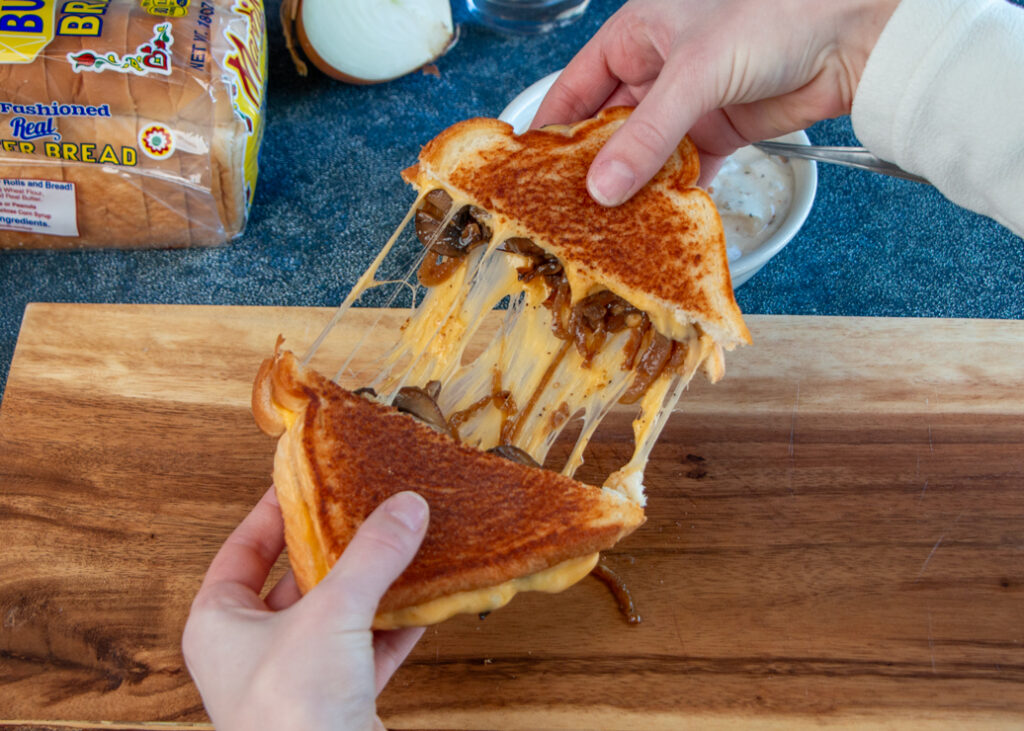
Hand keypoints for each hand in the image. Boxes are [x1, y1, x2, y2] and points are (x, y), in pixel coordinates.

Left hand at [182, 487, 429, 730]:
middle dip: (336, 548)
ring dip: (372, 584)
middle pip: (296, 580)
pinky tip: (425, 600)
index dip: (272, 512)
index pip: (242, 550)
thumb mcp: (330, 616)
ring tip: (403, 545)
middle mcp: (250, 651)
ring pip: (336, 616)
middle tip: (366, 509)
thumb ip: (371, 557)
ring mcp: (294, 679)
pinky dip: (395, 626)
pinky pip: (367, 651)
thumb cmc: (290, 715)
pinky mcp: (334, 705)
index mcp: (218, 624)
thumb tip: (406, 507)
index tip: (305, 481)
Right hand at [533, 0, 899, 202]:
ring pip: (643, 155)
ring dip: (630, 188)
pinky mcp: (720, 133)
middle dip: (589, 168)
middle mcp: (657, 71)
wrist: (855, 33)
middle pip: (607, 128)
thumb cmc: (774, 14)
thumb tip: (603, 186)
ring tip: (604, 226)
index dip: (549, 127)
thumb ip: (647, 134)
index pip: (576, 88)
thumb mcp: (695, 72)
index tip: (525, 169)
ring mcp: (688, 105)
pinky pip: (682, 170)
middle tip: (564, 210)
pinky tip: (654, 219)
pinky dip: (671, 194)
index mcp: (636, 36)